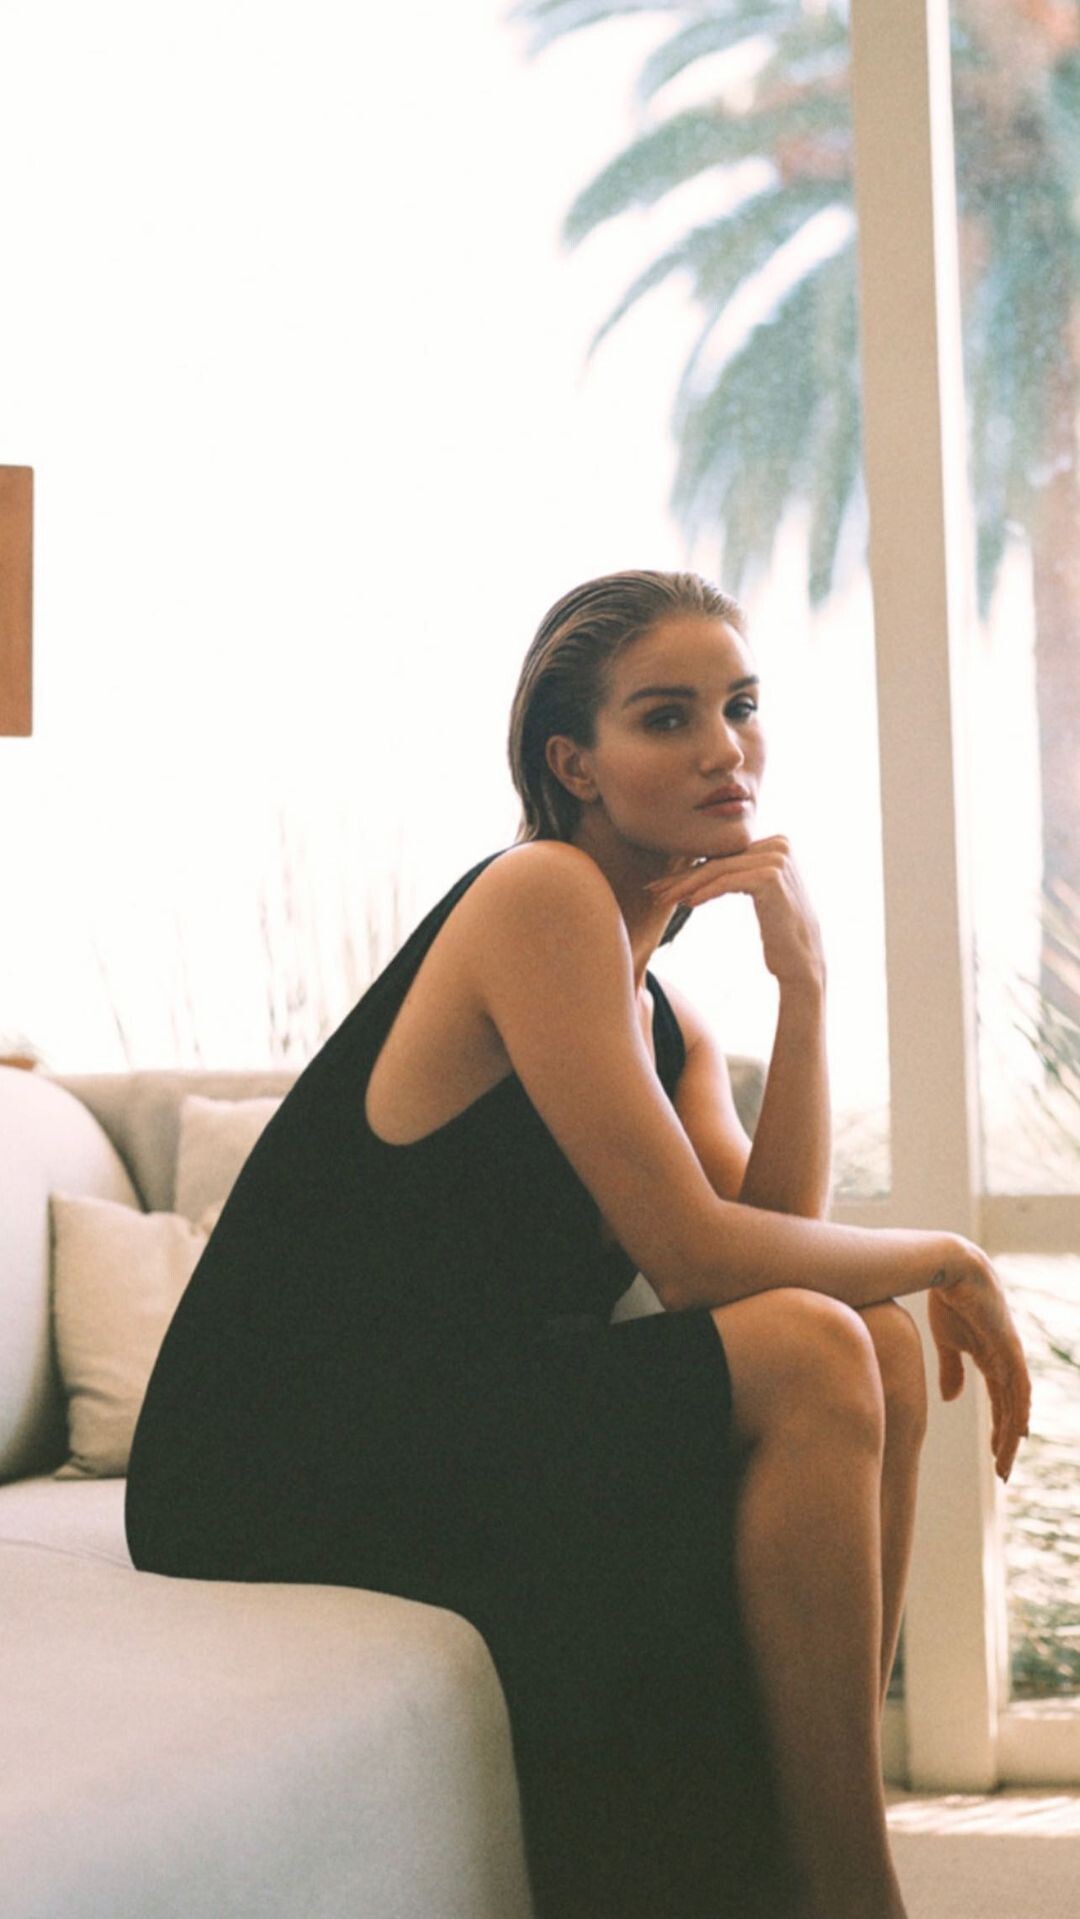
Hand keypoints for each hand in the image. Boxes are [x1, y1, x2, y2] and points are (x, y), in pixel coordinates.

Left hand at [646, 836, 825, 988]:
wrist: (802, 962)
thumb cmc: (778, 932)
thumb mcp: (758, 892)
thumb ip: (740, 871)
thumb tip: (701, 863)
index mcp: (778, 843)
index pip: (726, 856)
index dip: (692, 871)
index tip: (664, 884)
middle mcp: (781, 845)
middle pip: (720, 861)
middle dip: (683, 877)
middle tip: (654, 891)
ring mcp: (778, 858)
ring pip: (719, 870)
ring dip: (686, 885)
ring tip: (663, 900)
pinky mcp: (770, 876)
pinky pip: (727, 881)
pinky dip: (704, 892)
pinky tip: (687, 904)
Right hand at [927, 1238, 1032, 1481]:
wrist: (949, 1267)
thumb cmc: (947, 1299)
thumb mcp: (947, 1343)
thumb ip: (952, 1370)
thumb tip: (952, 1401)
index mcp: (991, 1359)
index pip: (1000, 1403)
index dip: (999, 1430)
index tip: (996, 1458)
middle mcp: (1005, 1360)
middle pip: (1010, 1410)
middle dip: (1006, 1442)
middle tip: (1002, 1473)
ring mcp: (1009, 1353)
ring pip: (1015, 1404)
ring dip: (1010, 1435)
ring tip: (1003, 1463)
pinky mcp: (1008, 1346)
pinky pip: (1018, 1385)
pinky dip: (1020, 1409)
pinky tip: (1019, 1432)